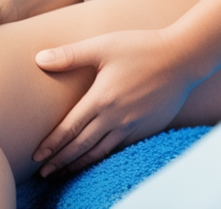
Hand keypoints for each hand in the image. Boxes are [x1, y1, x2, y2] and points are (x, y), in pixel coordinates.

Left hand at [32, 29, 196, 177]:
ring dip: (80, 164)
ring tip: (64, 172)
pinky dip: (104, 159)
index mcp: (101, 99)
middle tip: (44, 173)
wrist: (183, 58)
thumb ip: (69, 55)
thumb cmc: (140, 48)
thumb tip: (39, 59)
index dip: (52, 145)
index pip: (70, 129)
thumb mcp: (102, 46)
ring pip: (101, 152)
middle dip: (61, 161)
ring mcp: (133, 126)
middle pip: (82, 146)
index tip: (37, 157)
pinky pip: (120, 149)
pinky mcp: (147, 129)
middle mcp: (115, 118)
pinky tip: (95, 161)